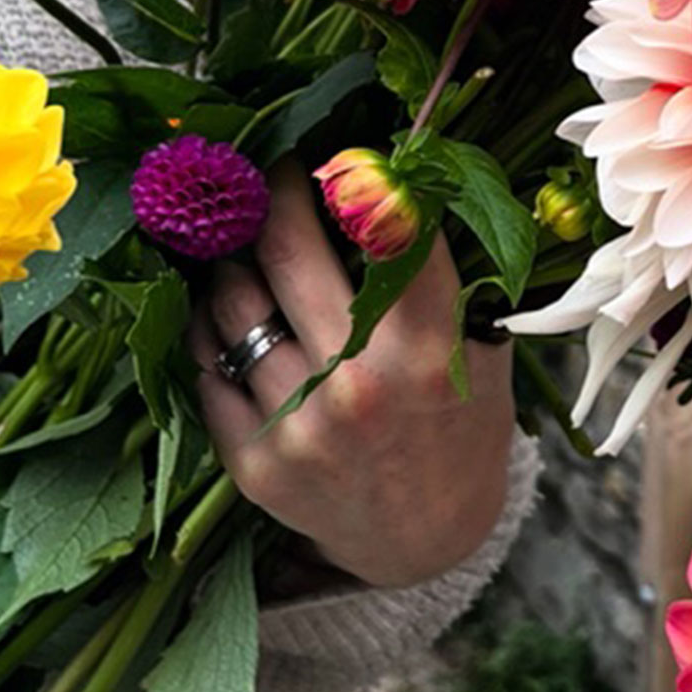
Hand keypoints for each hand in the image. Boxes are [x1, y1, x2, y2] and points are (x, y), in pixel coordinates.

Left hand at [188, 161, 514, 590]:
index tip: (339, 152)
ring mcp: (300, 426)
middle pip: (288, 249)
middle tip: (275, 172)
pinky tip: (230, 309)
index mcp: (428, 349)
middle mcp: (360, 385)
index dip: (357, 176)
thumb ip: (445, 277)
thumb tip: (398, 179)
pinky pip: (209, 366)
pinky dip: (214, 326)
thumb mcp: (481, 350)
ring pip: (232, 302)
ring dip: (232, 257)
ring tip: (246, 243)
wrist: (426, 539)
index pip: (389, 231)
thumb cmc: (459, 424)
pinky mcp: (254, 463)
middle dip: (274, 192)